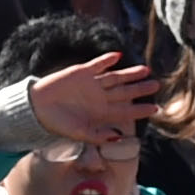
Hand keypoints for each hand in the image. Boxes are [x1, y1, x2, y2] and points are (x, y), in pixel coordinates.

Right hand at [22, 49, 159, 145]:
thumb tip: (118, 138)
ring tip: (145, 70)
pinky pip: (97, 65)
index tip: (156, 109)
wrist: (37, 107)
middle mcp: (100, 97)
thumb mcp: (78, 133)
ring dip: (130, 74)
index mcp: (101, 112)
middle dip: (141, 88)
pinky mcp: (81, 72)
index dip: (140, 109)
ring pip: (116, 77)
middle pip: (125, 92)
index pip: (125, 110)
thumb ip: (97, 136)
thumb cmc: (57, 123)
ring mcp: (92, 84)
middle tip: (156, 85)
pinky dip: (106, 60)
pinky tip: (118, 56)